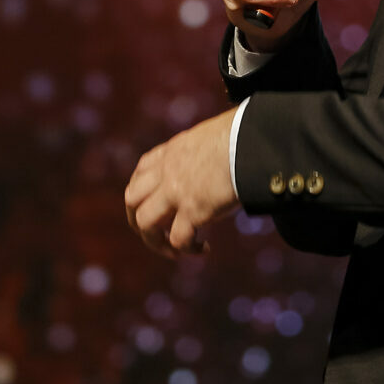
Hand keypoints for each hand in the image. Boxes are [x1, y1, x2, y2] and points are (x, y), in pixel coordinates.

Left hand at [124, 108, 239, 257]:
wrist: (252, 140)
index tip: (157, 202)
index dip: (144, 191)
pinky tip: (204, 248)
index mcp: (173, 151)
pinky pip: (178, 239)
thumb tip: (222, 158)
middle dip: (138, 220)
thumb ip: (205, 150)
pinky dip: (188, 249)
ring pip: (145, 223)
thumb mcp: (213, 135)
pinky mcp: (193, 210)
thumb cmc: (244, 133)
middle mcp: (167, 171)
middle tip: (157, 232)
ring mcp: (176, 191)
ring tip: (176, 250)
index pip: (142, 170)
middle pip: (132, 199)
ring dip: (156, 242)